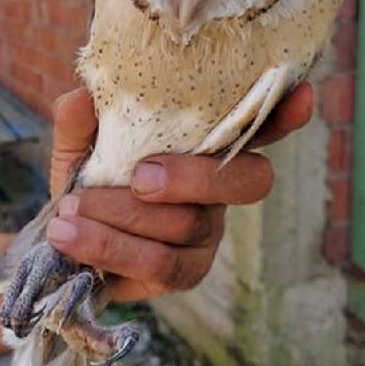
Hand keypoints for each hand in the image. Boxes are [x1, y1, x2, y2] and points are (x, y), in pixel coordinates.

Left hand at [47, 84, 312, 301]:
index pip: (258, 125)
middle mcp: (219, 187)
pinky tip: (69, 238)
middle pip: (249, 180)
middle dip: (196, 178)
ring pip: (189, 225)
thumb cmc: (88, 176)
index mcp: (206, 144)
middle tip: (139, 178)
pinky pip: (161, 265)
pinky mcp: (185, 272)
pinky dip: (111, 248)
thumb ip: (82, 121)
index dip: (284, 113)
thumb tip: (79, 99)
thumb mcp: (80, 142)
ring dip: (124, 217)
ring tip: (71, 209)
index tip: (301, 93)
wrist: (63, 234)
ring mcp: (207, 232)